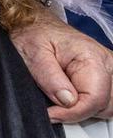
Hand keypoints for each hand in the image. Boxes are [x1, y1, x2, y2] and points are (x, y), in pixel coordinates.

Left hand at [11, 6, 112, 121]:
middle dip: (79, 112)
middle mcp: (107, 63)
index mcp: (92, 57)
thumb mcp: (33, 53)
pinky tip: (71, 100)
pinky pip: (106, 100)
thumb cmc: (34, 34)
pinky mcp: (106, 75)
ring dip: (86, 110)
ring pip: (109, 106)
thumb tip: (67, 101)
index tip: (51, 114)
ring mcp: (109, 70)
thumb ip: (49, 77)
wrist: (36, 23)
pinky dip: (89, 105)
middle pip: (106, 106)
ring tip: (60, 102)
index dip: (72, 112)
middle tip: (53, 109)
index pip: (95, 99)